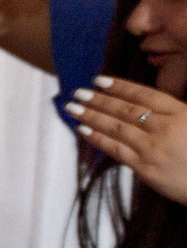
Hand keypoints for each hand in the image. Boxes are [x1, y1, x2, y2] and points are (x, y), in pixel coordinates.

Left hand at [67, 76, 186, 202]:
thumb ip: (173, 112)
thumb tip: (147, 103)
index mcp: (182, 113)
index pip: (145, 95)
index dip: (121, 87)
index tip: (100, 80)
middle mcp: (166, 128)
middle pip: (126, 110)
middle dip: (99, 99)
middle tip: (78, 92)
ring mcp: (154, 148)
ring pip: (116, 127)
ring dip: (91, 116)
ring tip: (72, 107)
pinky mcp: (146, 168)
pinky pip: (116, 150)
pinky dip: (97, 138)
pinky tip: (82, 130)